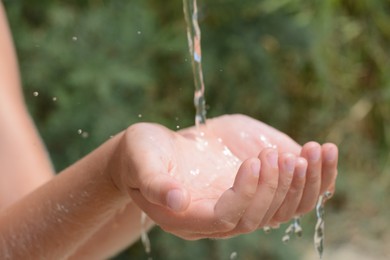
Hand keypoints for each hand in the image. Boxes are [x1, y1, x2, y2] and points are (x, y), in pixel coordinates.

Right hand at [116, 114, 337, 238]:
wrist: (156, 150)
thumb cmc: (143, 155)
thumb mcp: (142, 163)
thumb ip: (154, 182)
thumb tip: (175, 199)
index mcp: (190, 217)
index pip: (226, 218)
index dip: (246, 194)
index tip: (256, 160)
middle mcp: (218, 218)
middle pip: (259, 217)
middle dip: (276, 186)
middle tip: (280, 154)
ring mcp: (239, 204)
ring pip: (281, 211)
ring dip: (302, 184)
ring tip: (313, 151)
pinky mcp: (254, 189)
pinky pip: (290, 196)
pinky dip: (311, 178)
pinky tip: (320, 152)